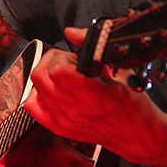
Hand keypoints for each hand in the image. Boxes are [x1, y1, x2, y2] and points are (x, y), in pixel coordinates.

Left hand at [23, 28, 166, 163]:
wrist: (134, 134)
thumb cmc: (132, 105)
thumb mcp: (120, 70)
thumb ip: (93, 48)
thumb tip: (72, 32)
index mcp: (90, 95)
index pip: (58, 68)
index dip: (65, 56)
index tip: (77, 57)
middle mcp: (72, 109)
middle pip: (40, 75)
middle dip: (52, 61)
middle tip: (69, 62)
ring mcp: (63, 120)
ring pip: (34, 88)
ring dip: (46, 75)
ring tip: (62, 76)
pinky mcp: (58, 127)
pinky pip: (32, 106)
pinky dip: (38, 93)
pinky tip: (53, 90)